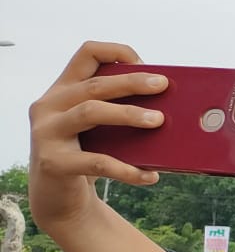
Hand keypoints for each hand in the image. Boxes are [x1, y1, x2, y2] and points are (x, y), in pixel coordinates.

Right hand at [28, 41, 168, 231]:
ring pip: (90, 113)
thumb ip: (119, 111)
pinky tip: (150, 175)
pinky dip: (127, 169)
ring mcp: (46, 133)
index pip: (86, 54)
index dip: (116, 52)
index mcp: (63, 90)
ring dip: (128, 115)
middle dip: (132, 82)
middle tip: (163, 85)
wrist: (58, 199)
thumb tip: (171, 107)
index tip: (144, 63)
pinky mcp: (53, 163)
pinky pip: (96, 162)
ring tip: (159, 121)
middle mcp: (49, 106)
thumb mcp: (99, 128)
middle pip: (94, 85)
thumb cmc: (86, 154)